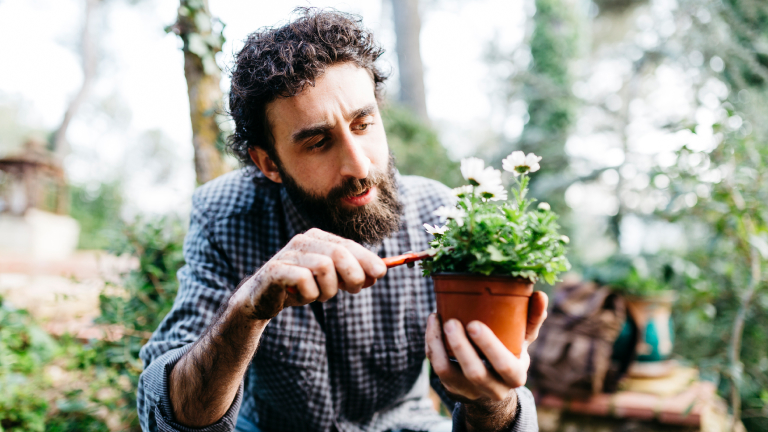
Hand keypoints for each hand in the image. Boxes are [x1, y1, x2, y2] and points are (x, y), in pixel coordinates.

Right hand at [230, 228, 386, 320]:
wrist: (262, 299)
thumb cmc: (300, 287)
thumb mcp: (331, 280)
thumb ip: (352, 274)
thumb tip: (380, 272)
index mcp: (317, 238)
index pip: (348, 245)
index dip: (367, 259)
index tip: (381, 273)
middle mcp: (303, 241)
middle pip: (339, 253)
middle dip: (354, 274)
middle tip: (355, 290)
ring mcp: (288, 254)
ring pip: (324, 268)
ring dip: (329, 289)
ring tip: (320, 295)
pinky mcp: (275, 271)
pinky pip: (305, 281)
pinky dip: (310, 295)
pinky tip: (302, 297)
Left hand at [426, 291, 547, 401]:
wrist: (493, 383)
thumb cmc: (510, 352)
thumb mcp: (524, 339)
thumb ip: (532, 319)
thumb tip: (540, 295)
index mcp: (515, 376)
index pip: (505, 367)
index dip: (489, 347)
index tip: (474, 324)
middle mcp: (492, 388)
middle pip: (475, 373)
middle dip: (461, 348)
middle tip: (452, 322)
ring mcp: (469, 390)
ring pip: (448, 373)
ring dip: (439, 346)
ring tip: (438, 319)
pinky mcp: (451, 386)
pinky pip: (436, 367)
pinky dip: (432, 345)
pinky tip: (433, 322)